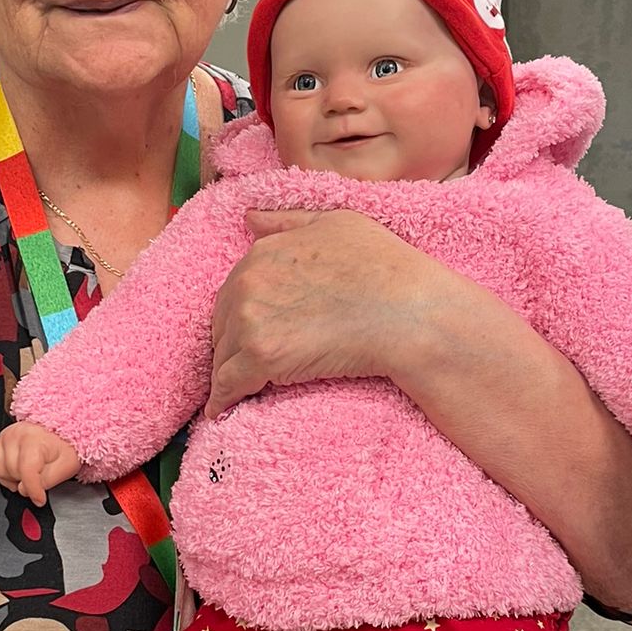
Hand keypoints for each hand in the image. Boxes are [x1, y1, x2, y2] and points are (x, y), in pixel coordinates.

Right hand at [0, 422, 80, 506]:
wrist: (56, 431)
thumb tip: (29, 491)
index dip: (33, 490)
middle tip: (40, 476)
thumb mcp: (66, 465)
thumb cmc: (61, 445)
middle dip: (26, 481)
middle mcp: (14, 436)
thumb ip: (48, 480)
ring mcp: (4, 438)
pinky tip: (18, 471)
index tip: (40, 499)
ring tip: (29, 472)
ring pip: (1, 471)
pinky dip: (6, 475)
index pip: (27, 470)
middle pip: (14, 472)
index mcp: (33, 439)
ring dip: (15, 478)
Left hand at [207, 210, 447, 416]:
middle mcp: (249, 281)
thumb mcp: (337, 223)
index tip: (253, 332)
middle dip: (232, 343)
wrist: (409, 311)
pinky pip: (227, 385)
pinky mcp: (262, 356)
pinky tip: (223, 411)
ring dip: (230, 372)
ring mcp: (252, 319)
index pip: (232, 291)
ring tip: (240, 390)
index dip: (242, 315)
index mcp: (263, 252)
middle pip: (222, 324)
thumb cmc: (385, 266)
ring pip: (223, 356)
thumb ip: (288, 222)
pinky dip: (223, 399)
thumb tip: (249, 219)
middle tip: (248, 365)